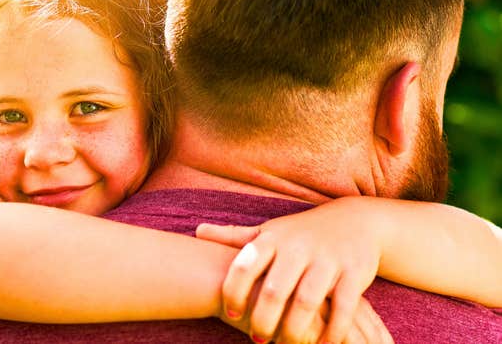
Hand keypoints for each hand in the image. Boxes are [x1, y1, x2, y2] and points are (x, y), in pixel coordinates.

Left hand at [197, 201, 387, 342]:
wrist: (356, 221)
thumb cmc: (300, 233)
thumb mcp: (268, 232)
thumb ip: (234, 237)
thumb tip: (197, 231)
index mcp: (272, 239)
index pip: (244, 267)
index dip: (234, 293)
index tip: (232, 314)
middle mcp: (298, 248)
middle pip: (274, 291)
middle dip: (263, 320)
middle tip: (258, 339)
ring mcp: (327, 260)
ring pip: (307, 302)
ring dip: (295, 330)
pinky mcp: (354, 273)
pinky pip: (342, 308)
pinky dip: (332, 330)